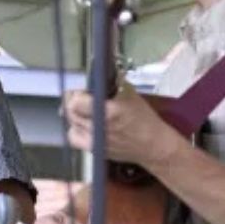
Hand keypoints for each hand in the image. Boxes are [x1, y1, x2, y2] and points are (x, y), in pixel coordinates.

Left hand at [64, 84, 180, 168]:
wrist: (153, 145)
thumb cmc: (144, 119)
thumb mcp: (131, 95)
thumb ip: (113, 83)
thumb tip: (100, 72)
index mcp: (109, 112)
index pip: (77, 102)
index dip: (78, 93)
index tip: (83, 90)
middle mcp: (99, 128)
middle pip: (71, 111)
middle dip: (74, 100)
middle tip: (82, 97)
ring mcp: (95, 141)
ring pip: (71, 123)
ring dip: (75, 114)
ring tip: (84, 110)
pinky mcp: (94, 150)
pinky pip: (74, 138)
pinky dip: (75, 129)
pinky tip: (83, 124)